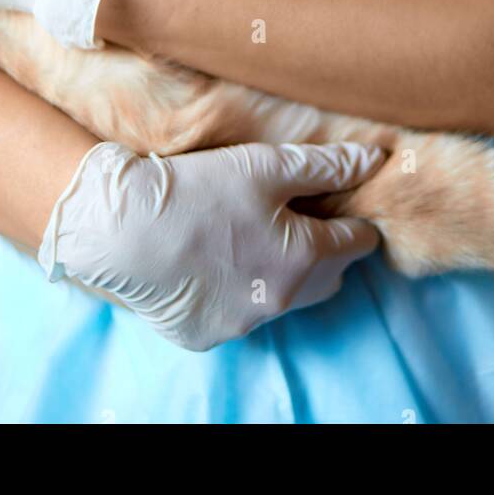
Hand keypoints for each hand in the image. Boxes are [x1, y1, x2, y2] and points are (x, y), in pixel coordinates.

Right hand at [38, 139, 383, 349]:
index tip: (343, 204)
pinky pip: (240, 313)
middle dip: (325, 249)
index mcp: (304, 258)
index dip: (354, 219)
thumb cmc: (197, 190)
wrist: (119, 229)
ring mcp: (243, 324)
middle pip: (328, 278)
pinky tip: (215, 261)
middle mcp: (281, 301)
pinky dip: (239, 290)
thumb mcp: (266, 165)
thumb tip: (374, 159)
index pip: (356, 243)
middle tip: (302, 216)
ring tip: (256, 236)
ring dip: (283, 272)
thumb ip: (326, 166)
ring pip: (285, 298)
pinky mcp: (207, 335)